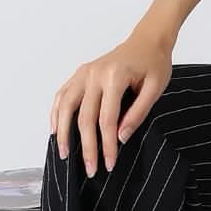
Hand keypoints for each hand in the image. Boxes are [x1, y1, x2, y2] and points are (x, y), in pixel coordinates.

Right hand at [49, 26, 174, 175]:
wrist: (147, 40)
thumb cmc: (154, 64)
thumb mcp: (155, 88)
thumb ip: (138, 113)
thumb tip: (121, 137)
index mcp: (114, 76)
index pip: (107, 120)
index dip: (107, 145)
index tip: (109, 164)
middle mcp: (94, 74)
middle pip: (84, 117)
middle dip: (86, 147)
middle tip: (90, 169)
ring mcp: (83, 73)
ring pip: (65, 106)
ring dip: (63, 132)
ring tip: (64, 154)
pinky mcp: (79, 73)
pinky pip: (62, 95)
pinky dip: (55, 113)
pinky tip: (55, 130)